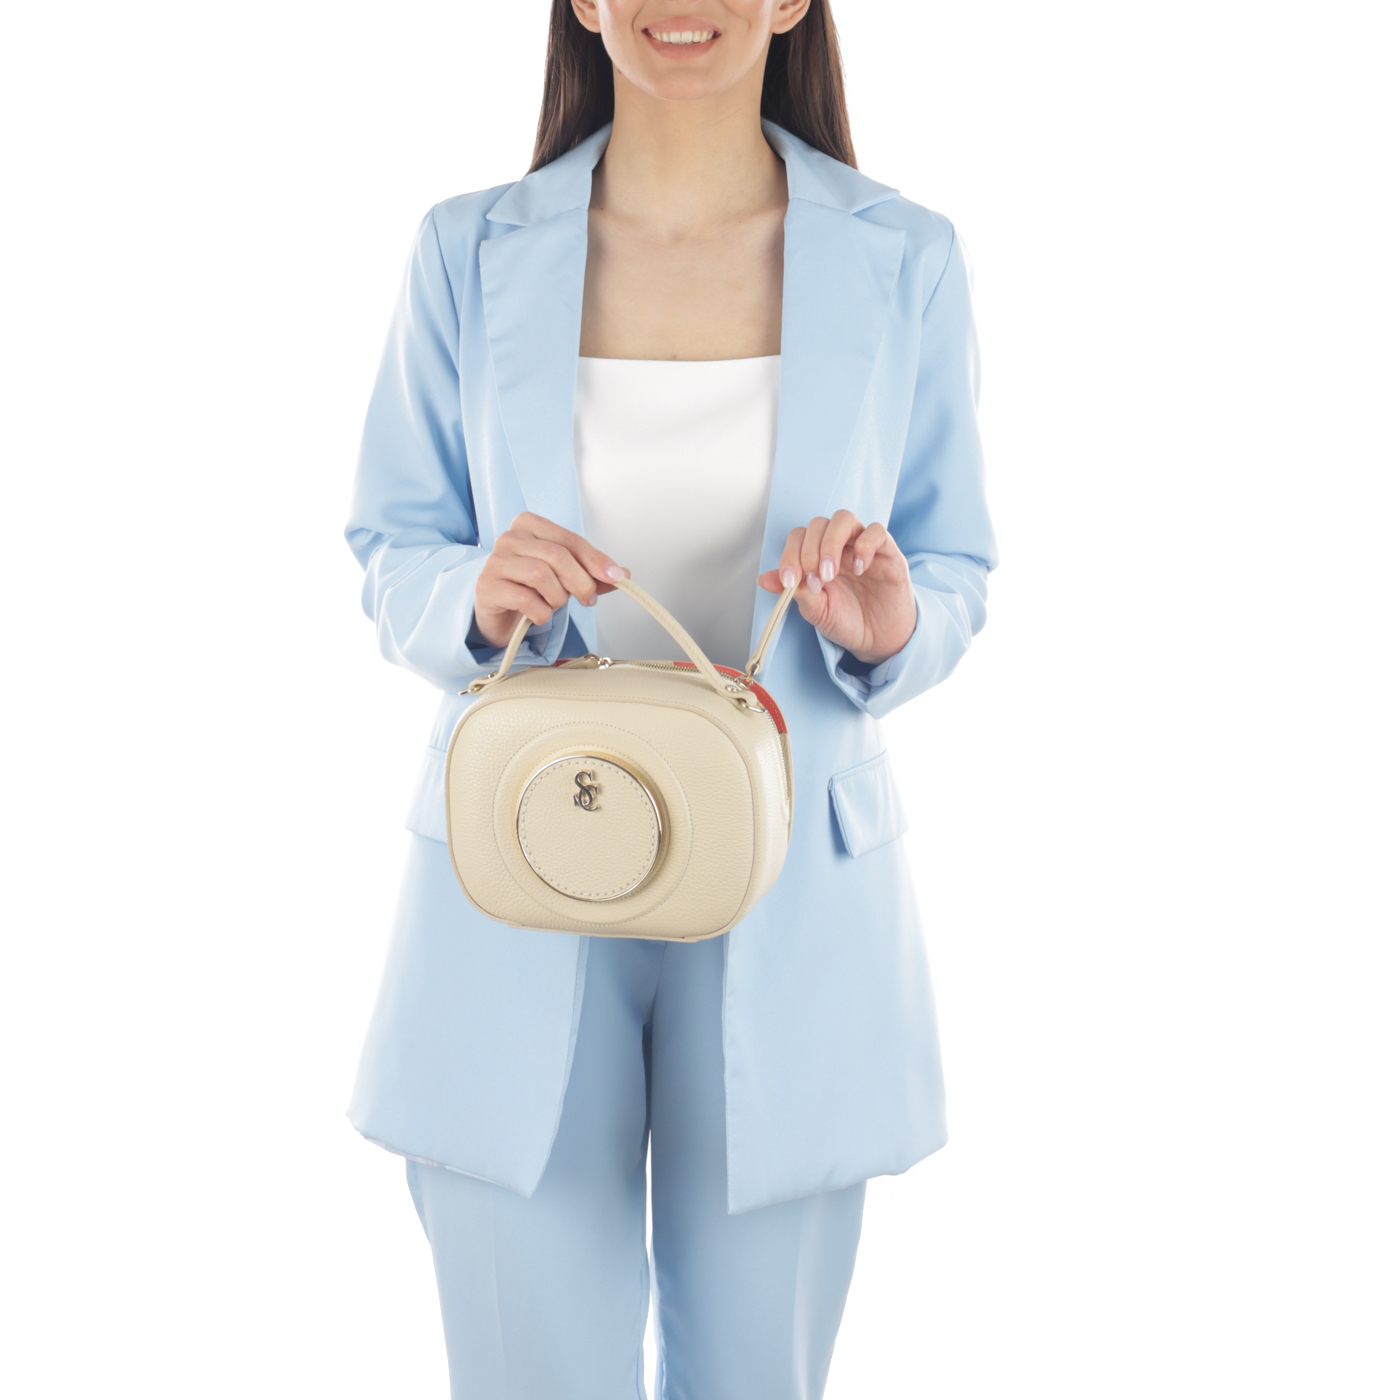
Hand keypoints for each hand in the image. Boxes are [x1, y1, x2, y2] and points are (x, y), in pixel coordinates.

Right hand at [473, 512, 627, 648]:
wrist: (496, 610)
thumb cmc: (529, 587)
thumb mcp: (563, 576)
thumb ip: (591, 573)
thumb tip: (622, 575)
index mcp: (529, 525)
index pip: (569, 539)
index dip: (595, 559)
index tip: (616, 577)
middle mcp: (509, 538)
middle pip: (557, 556)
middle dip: (581, 582)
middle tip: (588, 599)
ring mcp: (495, 561)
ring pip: (541, 576)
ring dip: (558, 598)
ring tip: (554, 605)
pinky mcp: (487, 587)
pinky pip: (526, 600)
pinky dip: (541, 612)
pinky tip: (538, 614)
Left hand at [758, 511, 915, 665]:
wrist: (879, 640)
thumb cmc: (847, 621)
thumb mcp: (816, 610)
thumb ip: (794, 592)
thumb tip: (763, 579)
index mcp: (818, 556)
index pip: (799, 537)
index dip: (790, 554)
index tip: (790, 581)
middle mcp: (839, 546)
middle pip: (818, 524)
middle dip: (809, 552)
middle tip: (814, 581)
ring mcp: (862, 546)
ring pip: (844, 518)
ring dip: (830, 543)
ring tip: (830, 574)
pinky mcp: (888, 552)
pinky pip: (877, 531)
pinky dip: (864, 545)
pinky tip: (859, 569)